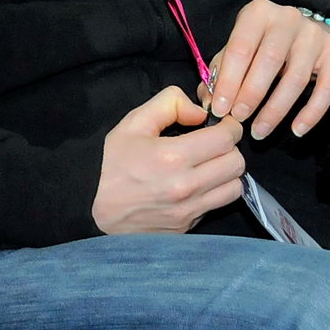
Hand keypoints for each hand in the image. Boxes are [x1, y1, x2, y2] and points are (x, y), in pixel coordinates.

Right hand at [92, 86, 245, 234]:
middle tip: (215, 143)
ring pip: (234, 188)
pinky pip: (217, 206)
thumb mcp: (132, 124)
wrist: (93, 208)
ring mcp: (189, 210)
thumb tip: (199, 113)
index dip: (229, 127)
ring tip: (210, 165)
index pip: (225, 139)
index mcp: (173, 156)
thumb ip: (168, 104)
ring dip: (227, 173)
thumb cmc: (112, 164)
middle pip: (236, 164)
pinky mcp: (188, 225)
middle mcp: (186, 186)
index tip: (223, 125)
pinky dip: (215, 192)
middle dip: (230, 148)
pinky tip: (197, 185)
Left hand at [201, 0, 329, 139]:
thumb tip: (210, 102)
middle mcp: (288, 18)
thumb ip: (221, 73)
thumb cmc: (261, 42)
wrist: (301, 28)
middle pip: (270, 61)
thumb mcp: (238, 48)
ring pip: (296, 78)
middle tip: (239, 120)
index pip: (240, 48)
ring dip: (276, 110)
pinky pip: (328, 87)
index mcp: (258, 13)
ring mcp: (315, 34)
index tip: (220, 110)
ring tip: (260, 130)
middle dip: (251, 95)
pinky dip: (312, 113)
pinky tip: (296, 130)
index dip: (229, 81)